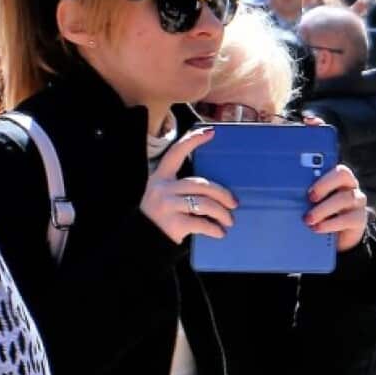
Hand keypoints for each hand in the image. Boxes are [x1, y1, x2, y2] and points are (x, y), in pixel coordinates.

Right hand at [139, 127, 237, 242]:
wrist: (142, 242)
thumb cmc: (160, 216)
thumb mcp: (163, 195)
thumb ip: (181, 187)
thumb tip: (216, 189)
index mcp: (160, 177)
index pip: (176, 152)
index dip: (193, 140)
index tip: (211, 132)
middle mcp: (162, 188)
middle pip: (201, 184)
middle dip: (222, 193)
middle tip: (234, 203)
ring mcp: (167, 205)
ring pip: (204, 203)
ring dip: (221, 213)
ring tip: (229, 220)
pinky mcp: (173, 223)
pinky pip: (201, 223)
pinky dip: (214, 229)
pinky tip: (219, 232)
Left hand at [305, 165, 368, 251]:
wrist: (336, 236)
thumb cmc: (319, 214)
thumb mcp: (311, 203)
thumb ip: (303, 196)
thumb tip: (284, 194)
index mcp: (336, 177)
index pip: (334, 166)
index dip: (321, 170)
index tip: (307, 181)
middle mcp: (349, 185)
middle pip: (342, 174)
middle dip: (324, 184)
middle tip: (309, 197)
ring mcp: (357, 201)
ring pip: (345, 198)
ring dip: (324, 209)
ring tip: (308, 219)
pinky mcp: (359, 219)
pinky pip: (349, 218)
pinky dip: (330, 224)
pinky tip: (317, 228)